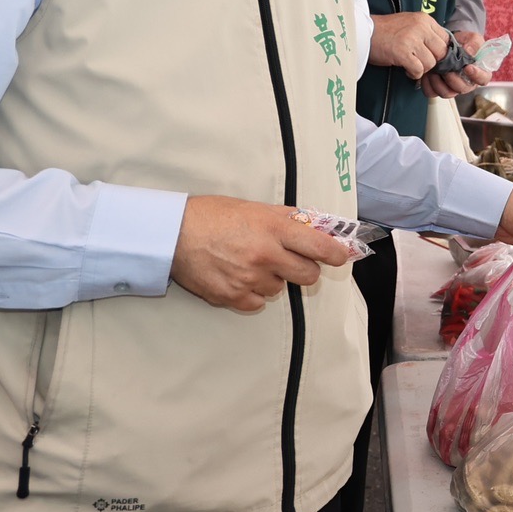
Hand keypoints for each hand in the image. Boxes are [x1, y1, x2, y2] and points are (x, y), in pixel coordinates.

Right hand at [170, 196, 352, 312]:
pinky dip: (252, 294)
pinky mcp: (231, 296)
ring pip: (280, 289)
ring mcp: (248, 278)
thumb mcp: (255, 208)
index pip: (320, 247)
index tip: (339, 256)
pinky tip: (239, 278)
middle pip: (308, 275)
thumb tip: (316, 226)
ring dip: (273, 279)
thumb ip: (287, 219)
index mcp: (274, 229)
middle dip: (304, 268)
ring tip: (251, 264)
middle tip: (291, 261)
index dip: (336, 254)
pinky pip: (257, 303)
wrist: (173, 233)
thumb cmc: (213, 216)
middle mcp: (265, 255)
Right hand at [369, 10, 449, 78]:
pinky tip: (406, 69)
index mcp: (424, 19)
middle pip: (441, 52)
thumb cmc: (386, 30)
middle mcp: (421, 27)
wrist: (363, 32)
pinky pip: (419, 70)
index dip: (441, 51)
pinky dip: (414, 74)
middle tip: (421, 62)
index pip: (446, 39)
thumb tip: (443, 49)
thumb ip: (426, 32)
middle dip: (433, 61)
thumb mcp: (410, 24)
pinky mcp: (402, 52)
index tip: (432, 56)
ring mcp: (412, 39)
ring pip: (431, 63)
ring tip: (411, 65)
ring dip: (422, 69)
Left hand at [421, 31, 494, 97]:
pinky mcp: (438, 89)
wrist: (444, 44)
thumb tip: (469, 51)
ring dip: (439, 82)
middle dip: (454, 79)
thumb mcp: (471, 38)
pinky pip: (433, 92)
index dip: (477, 75)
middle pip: (463, 88)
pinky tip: (428, 74)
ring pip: (447, 93)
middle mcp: (466, 83)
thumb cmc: (461, 43)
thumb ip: (474, 42)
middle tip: (447, 69)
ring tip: (436, 70)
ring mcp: (452, 88)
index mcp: (478, 72)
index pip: (483, 79)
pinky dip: (428, 84)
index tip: (468, 67)